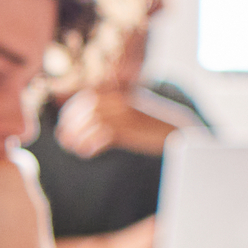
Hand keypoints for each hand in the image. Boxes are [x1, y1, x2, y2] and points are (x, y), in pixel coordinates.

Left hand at [54, 92, 182, 161]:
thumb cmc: (154, 124)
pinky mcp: (131, 130)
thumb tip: (88, 119)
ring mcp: (126, 115)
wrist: (181, 130)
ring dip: (79, 137)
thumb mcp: (132, 110)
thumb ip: (112, 109)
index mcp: (120, 94)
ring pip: (91, 122)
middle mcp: (121, 101)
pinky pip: (103, 136)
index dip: (71, 112)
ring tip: (76, 149)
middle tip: (65, 141)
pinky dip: (91, 146)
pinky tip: (89, 153)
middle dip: (71, 125)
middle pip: (86, 109)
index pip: (87, 97)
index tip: (65, 126)